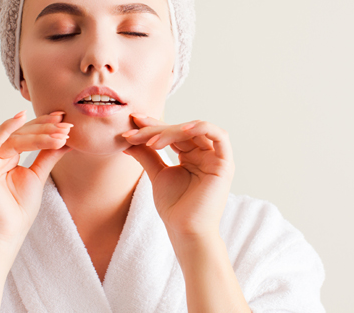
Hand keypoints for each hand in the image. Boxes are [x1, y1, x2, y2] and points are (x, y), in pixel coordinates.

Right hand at [0, 110, 70, 250]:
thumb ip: (47, 154)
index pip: (24, 136)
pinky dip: (7, 128)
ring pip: (13, 139)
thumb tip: (65, 138)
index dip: (44, 127)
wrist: (6, 232)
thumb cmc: (18, 209)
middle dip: (44, 127)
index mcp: (1, 158)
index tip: (64, 119)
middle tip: (64, 121)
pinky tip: (21, 117)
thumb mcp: (37, 175)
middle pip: (19, 135)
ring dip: (38, 133)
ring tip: (60, 131)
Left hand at [121, 115, 234, 240]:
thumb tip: (128, 139)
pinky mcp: (224, 163)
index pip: (172, 133)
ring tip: (151, 141)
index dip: (153, 125)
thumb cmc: (174, 207)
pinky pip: (219, 135)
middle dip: (156, 129)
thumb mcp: (157, 174)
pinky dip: (200, 128)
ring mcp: (216, 157)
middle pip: (181, 130)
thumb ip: (147, 154)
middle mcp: (205, 154)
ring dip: (172, 131)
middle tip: (133, 134)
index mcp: (192, 155)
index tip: (132, 123)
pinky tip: (180, 131)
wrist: (184, 230)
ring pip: (195, 130)